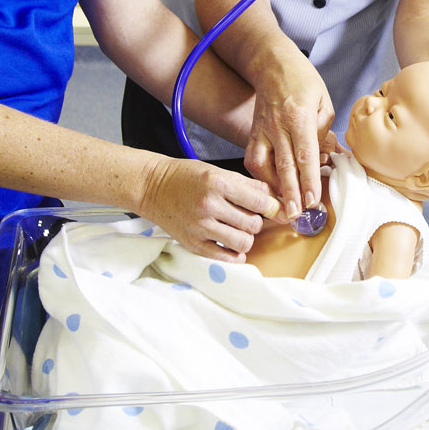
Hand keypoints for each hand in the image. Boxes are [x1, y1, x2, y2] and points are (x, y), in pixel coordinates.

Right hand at [138, 156, 279, 261]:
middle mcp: (209, 206)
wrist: (152, 187)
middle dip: (256, 221)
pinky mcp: (193, 244)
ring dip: (245, 237)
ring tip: (237, 229)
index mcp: (218, 183)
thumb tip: (276, 200)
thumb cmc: (187, 176)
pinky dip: (235, 254)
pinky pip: (225, 257)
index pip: (259, 201)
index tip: (276, 210)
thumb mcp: (218, 172)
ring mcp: (200, 227)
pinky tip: (232, 245)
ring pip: (243, 242)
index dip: (273, 207)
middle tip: (247, 216)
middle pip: (253, 224)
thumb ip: (248, 186)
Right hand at [243, 60, 334, 220]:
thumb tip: (326, 159)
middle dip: (290, 194)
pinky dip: (259, 178)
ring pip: (263, 166)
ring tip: (282, 208)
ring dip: (273, 189)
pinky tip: (269, 189)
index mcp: (299, 116)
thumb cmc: (303, 82)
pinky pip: (252, 160)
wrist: (273, 66)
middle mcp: (277, 125)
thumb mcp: (323, 102)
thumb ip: (323, 132)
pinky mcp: (252, 134)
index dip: (309, 180)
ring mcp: (261, 130)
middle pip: (284, 165)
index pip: (305, 155)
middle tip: (296, 215)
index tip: (313, 199)